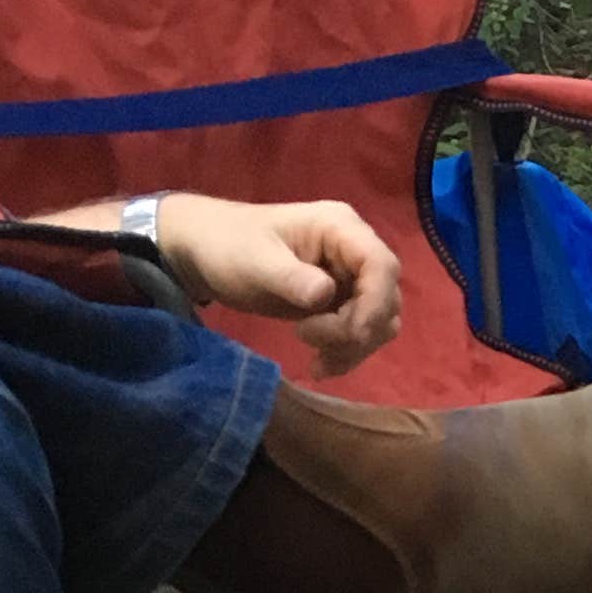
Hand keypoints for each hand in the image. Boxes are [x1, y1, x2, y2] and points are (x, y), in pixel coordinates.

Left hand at [151, 194, 402, 369]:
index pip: (382, 266)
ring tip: (315, 360)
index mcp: (340, 227)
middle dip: (358, 329)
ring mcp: (350, 277)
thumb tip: (326, 295)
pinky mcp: (341, 301)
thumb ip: (291, 278)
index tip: (348, 334)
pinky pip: (361, 332)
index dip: (376, 303)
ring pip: (380, 320)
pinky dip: (346, 353)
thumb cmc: (226, 245)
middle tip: (309, 339)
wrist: (204, 252)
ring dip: (355, 347)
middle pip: (387, 297)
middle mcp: (354, 250)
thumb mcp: (254, 261)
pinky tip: (319, 365)